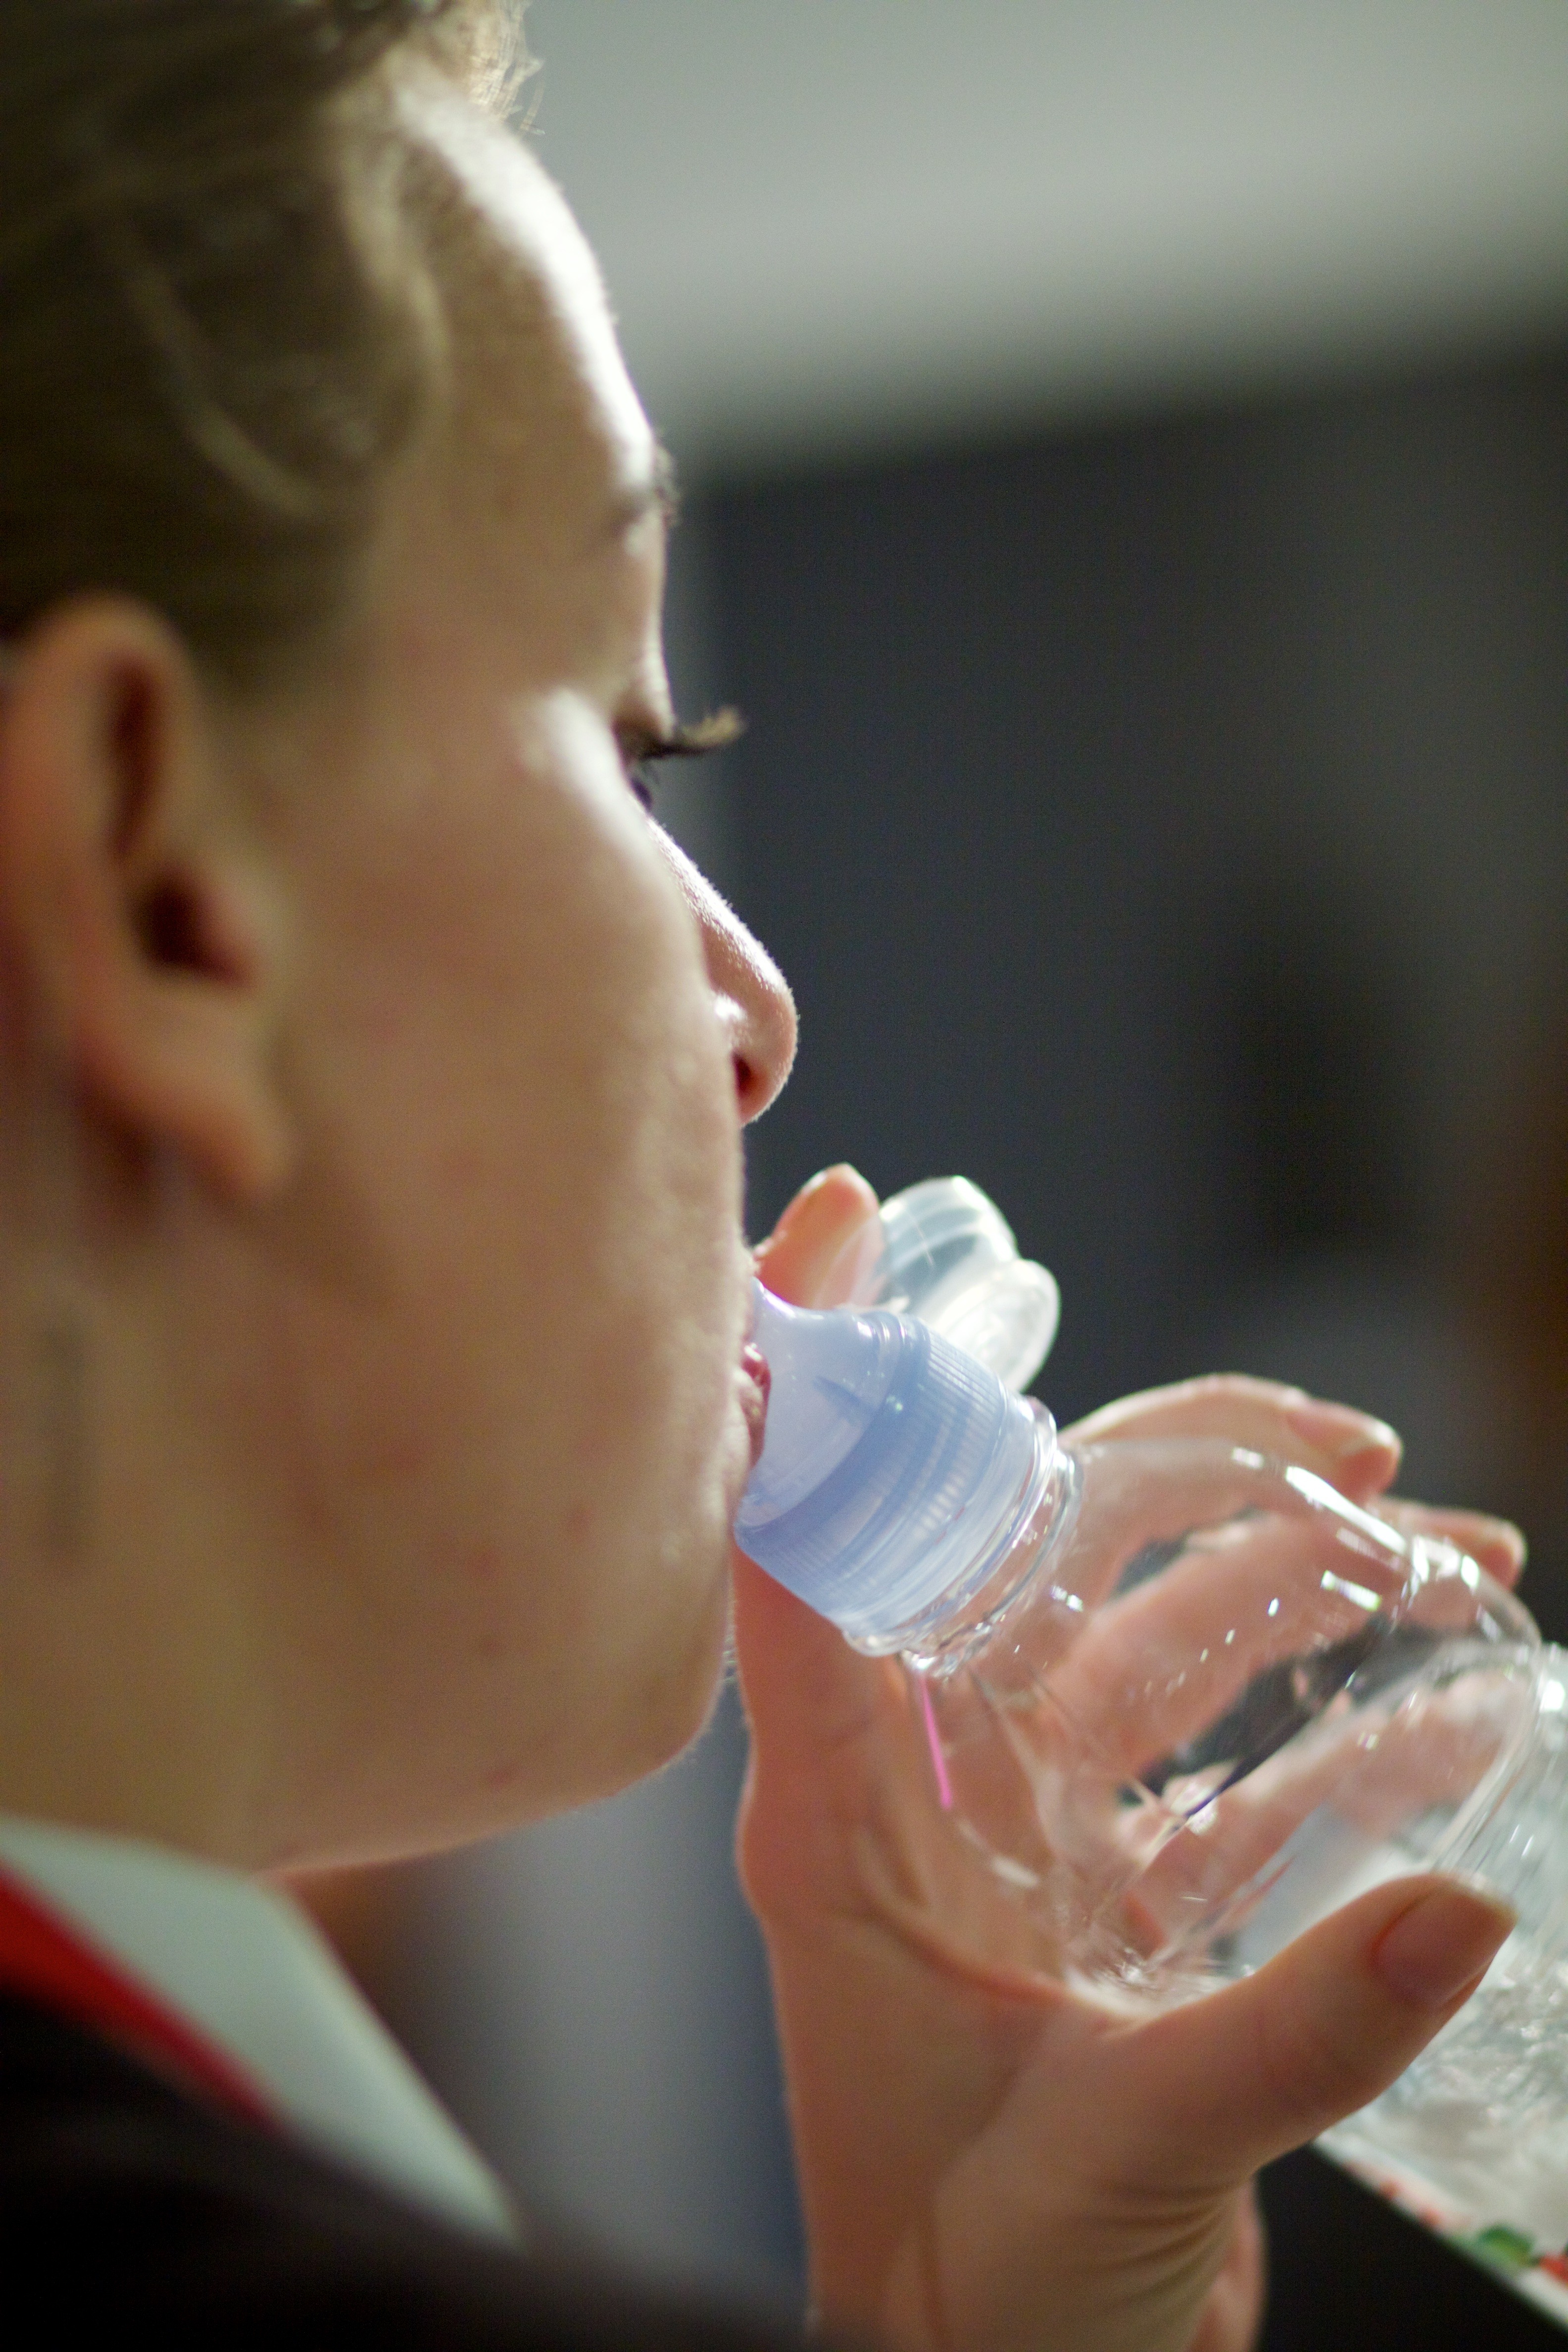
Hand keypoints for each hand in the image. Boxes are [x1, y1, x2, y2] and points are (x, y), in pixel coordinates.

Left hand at [734, 1166, 1520, 2351]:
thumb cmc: (972, 2305)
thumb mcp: (1112, 2160)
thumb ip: (1287, 2031)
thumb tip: (1463, 1902)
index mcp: (843, 1815)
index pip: (807, 1543)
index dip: (816, 1369)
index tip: (847, 1212)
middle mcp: (924, 1791)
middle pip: (1039, 1553)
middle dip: (1185, 1470)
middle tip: (1345, 1446)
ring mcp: (1027, 1837)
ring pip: (1152, 1640)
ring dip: (1292, 1586)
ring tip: (1447, 1550)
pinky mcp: (1121, 1903)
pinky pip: (1233, 1774)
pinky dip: (1336, 1734)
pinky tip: (1451, 1707)